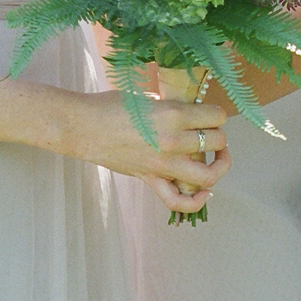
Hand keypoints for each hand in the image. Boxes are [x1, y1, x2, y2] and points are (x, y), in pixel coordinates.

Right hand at [54, 91, 231, 216]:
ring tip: (217, 158)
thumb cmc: (111, 105)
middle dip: (218, 136)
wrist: (81, 126)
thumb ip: (173, 109)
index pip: (217, 116)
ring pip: (208, 175)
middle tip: (209, 132)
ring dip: (219, 166)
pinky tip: (205, 193)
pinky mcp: (149, 179)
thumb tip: (192, 115)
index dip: (217, 115)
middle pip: (217, 141)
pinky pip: (177, 200)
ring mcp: (162, 164)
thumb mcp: (149, 98)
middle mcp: (172, 141)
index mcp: (173, 114)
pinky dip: (196, 202)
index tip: (210, 115)